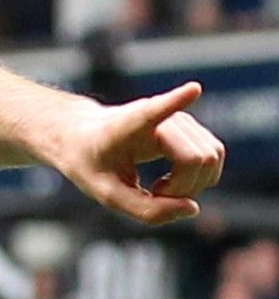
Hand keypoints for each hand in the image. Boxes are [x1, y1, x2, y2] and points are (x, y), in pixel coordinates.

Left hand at [51, 82, 224, 224]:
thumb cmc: (92, 162)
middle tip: (153, 194)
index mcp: (127, 126)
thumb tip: (193, 208)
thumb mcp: (106, 193)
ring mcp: (181, 120)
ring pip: (211, 158)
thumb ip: (145, 209)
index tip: (193, 89)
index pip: (153, 111)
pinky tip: (169, 183)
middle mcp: (161, 116)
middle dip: (183, 188)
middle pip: (198, 159)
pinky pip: (213, 158)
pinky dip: (198, 180)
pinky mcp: (192, 129)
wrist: (84, 137)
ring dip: (192, 186)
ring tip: (159, 189)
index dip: (176, 101)